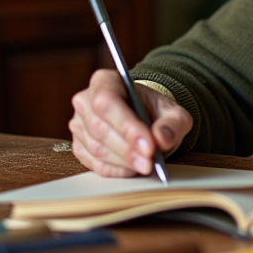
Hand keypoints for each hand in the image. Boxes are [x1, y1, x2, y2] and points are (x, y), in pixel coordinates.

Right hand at [69, 69, 191, 176]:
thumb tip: (162, 138)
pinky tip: (133, 168)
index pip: (107, 102)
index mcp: (105, 81)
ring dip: (124, 162)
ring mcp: (79, 126)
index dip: (126, 125)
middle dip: (128, 149)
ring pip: (97, 149)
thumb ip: (172, 124)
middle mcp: (85, 101)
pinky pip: (95, 164)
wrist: (145, 118)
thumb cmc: (154, 111)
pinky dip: (116, 170)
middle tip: (150, 162)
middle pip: (100, 128)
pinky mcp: (79, 148)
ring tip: (147, 165)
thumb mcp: (173, 113)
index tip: (149, 145)